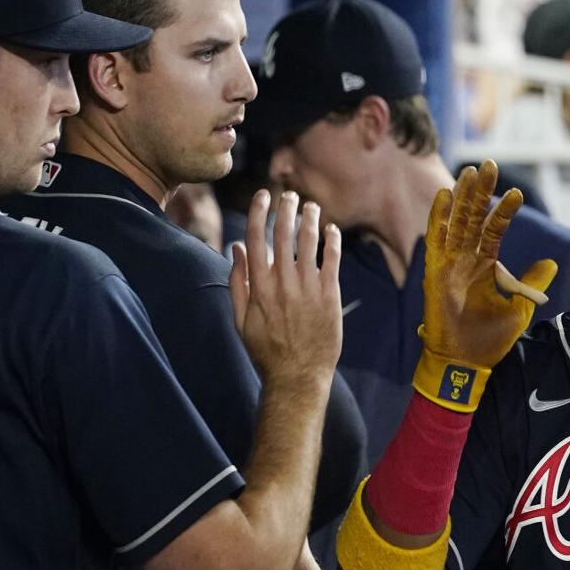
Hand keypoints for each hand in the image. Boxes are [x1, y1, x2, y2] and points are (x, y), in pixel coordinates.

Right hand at [229, 189, 341, 383]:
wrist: (298, 376)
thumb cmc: (266, 350)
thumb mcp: (241, 319)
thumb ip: (238, 282)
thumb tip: (237, 248)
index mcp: (259, 287)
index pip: (257, 239)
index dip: (259, 213)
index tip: (263, 196)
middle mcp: (283, 284)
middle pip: (283, 235)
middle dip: (285, 209)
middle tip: (288, 194)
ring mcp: (308, 289)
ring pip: (308, 244)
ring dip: (309, 220)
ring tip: (310, 206)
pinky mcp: (330, 297)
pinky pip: (332, 261)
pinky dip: (332, 242)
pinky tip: (332, 230)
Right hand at [421, 162, 557, 372]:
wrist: (466, 362)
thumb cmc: (488, 338)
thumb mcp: (519, 307)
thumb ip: (532, 282)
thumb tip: (552, 263)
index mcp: (484, 265)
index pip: (493, 229)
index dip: (503, 210)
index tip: (516, 192)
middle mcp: (465, 259)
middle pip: (473, 217)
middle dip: (481, 192)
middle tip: (490, 164)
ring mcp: (449, 264)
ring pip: (456, 222)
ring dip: (463, 197)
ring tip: (471, 172)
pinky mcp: (435, 272)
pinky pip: (436, 240)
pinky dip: (439, 218)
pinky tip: (445, 196)